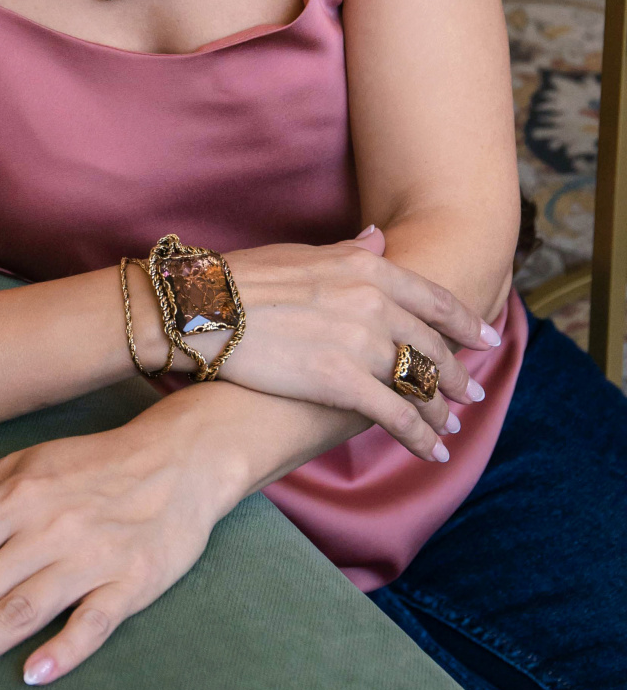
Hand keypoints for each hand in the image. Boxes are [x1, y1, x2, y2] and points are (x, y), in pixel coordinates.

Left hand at [0, 416, 232, 689]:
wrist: (180, 458)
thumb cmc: (93, 464)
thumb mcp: (24, 466)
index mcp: (15, 498)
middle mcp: (46, 527)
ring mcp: (89, 557)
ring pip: (20, 609)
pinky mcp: (132, 582)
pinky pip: (93, 620)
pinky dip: (63, 647)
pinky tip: (31, 675)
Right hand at [163, 230, 498, 463]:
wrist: (203, 307)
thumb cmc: (244, 278)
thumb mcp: (304, 254)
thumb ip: (351, 252)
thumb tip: (379, 237)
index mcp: (368, 268)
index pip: (434, 299)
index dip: (466, 323)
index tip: (485, 339)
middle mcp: (374, 303)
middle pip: (433, 345)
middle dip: (456, 374)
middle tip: (470, 392)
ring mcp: (361, 343)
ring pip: (421, 383)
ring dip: (441, 410)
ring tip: (450, 428)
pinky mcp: (342, 382)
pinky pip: (397, 415)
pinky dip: (422, 436)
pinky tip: (433, 452)